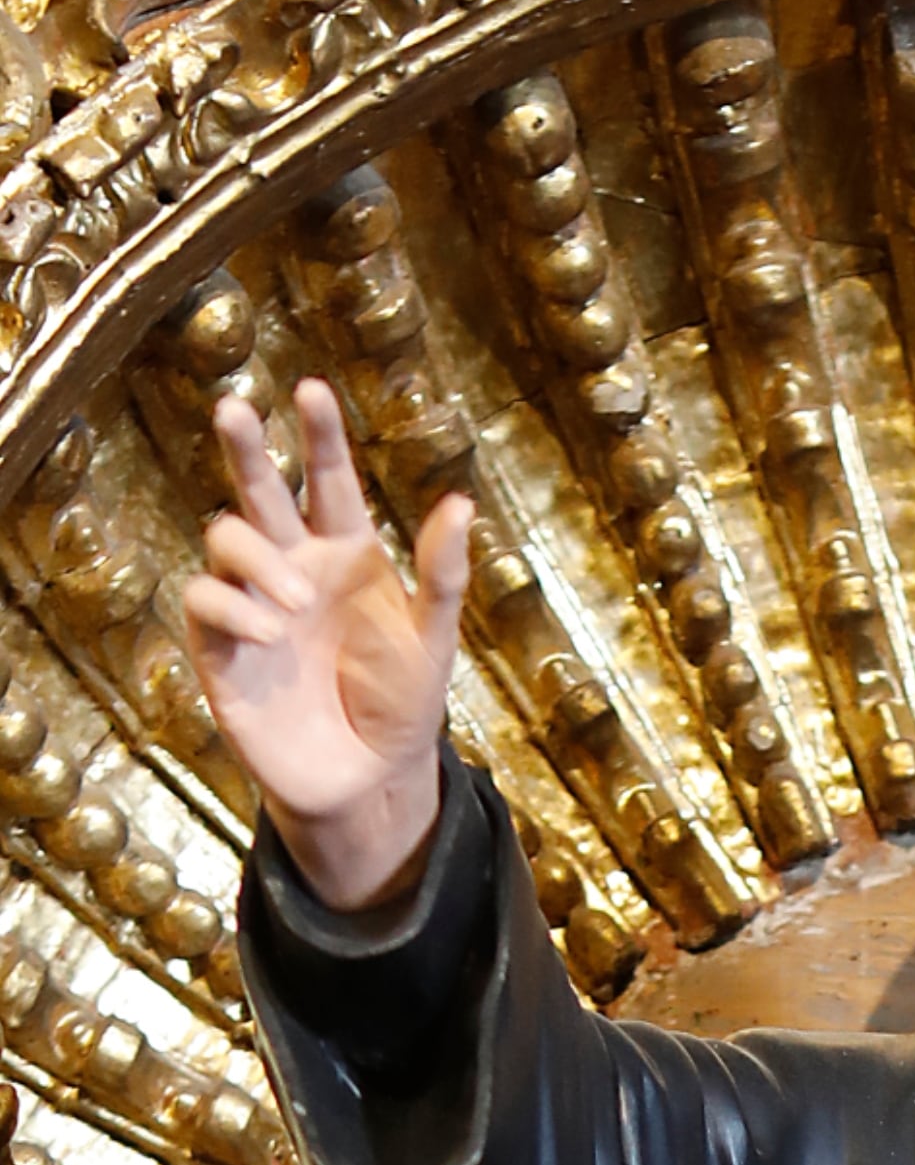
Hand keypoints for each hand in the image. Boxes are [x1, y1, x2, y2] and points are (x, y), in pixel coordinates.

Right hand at [178, 378, 471, 910]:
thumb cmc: (402, 704)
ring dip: (258, 558)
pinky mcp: (220, 645)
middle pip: (260, 489)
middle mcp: (294, 566)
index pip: (329, 480)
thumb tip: (460, 502)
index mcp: (348, 555)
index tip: (309, 388)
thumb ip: (442, 573)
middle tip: (236, 405)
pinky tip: (271, 633)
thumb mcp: (434, 637)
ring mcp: (254, 601)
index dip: (320, 435)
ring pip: (226, 536)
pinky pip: (205, 598)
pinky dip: (235, 606)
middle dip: (245, 445)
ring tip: (299, 604)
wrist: (368, 776)